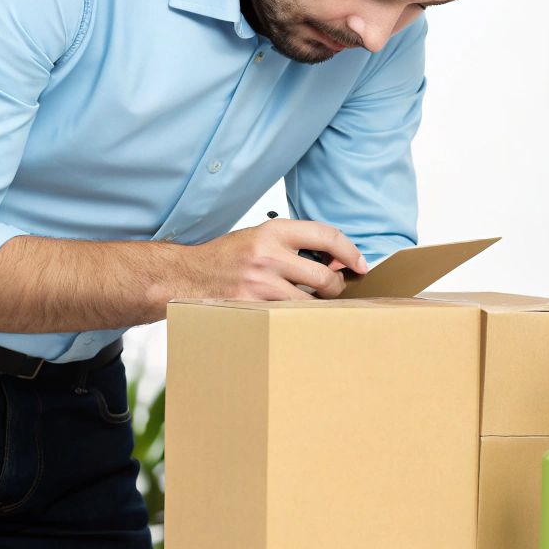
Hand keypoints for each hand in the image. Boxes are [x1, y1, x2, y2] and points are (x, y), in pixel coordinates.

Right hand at [191, 218, 369, 299]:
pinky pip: (287, 316)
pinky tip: (291, 314)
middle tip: (333, 290)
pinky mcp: (250, 306)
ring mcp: (258, 283)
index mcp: (274, 231)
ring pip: (308, 302)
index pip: (326, 235)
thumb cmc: (229, 257)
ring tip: (309, 302)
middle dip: (335, 287)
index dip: (350, 252)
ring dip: (316, 306)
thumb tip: (337, 262)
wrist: (187, 275)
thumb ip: (296, 245)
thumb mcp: (262, 238)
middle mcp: (267, 254)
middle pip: (323, 276)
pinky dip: (295, 317)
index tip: (360, 265)